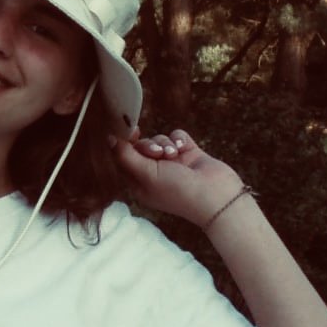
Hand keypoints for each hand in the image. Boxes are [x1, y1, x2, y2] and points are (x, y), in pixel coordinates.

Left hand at [111, 128, 247, 226]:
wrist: (217, 196)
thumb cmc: (178, 191)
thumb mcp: (146, 175)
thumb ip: (126, 156)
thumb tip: (109, 138)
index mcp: (140, 184)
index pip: (123, 159)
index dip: (124, 144)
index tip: (130, 130)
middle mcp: (155, 173)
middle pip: (141, 146)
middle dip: (149, 145)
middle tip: (158, 153)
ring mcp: (173, 163)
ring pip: (160, 139)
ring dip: (165, 143)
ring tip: (174, 155)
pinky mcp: (189, 154)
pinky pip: (177, 136)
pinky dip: (179, 139)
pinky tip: (184, 148)